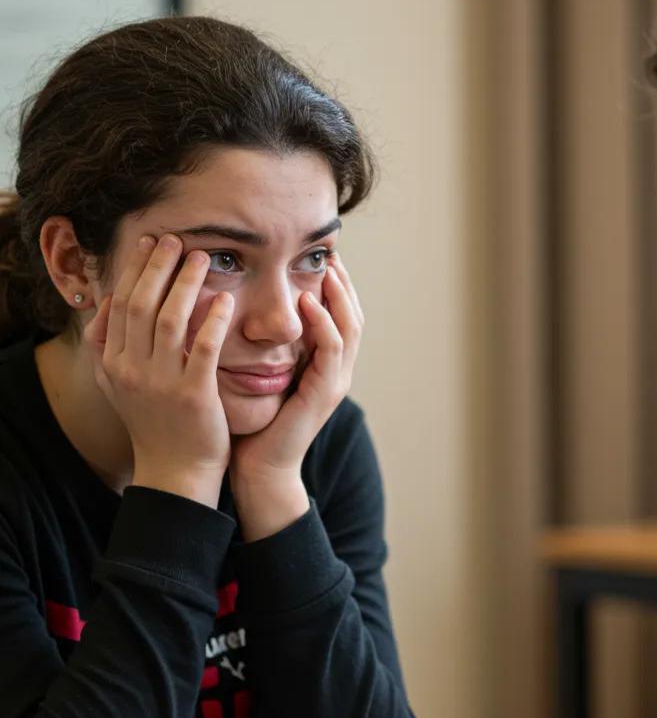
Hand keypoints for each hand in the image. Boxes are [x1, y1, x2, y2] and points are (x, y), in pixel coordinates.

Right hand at [84, 234, 232, 506]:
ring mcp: (161, 382)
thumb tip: (106, 304)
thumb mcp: (119, 386)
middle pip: (140, 304)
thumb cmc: (156, 425)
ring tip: (202, 258)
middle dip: (157, 266)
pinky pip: (203, 348)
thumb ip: (109, 347)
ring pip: (169, 319)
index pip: (120, 303)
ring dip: (185, 283)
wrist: (176, 472)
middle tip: (175, 239)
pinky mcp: (193, 395)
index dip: (134, 269)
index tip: (149, 242)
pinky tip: (226, 300)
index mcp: (113, 363)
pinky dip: (213, 320)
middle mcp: (131, 369)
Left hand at [229, 258, 362, 539]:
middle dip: (343, 282)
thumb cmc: (251, 421)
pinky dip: (324, 324)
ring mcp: (334, 382)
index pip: (338, 313)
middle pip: (353, 314)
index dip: (333, 284)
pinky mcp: (325, 393)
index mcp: (323, 364)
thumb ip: (264, 342)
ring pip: (350, 327)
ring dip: (339, 296)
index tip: (317, 254)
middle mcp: (336, 370)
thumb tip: (242, 302)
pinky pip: (331, 350)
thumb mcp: (259, 371)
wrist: (257, 466)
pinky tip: (308, 303)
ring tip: (326, 268)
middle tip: (329, 252)